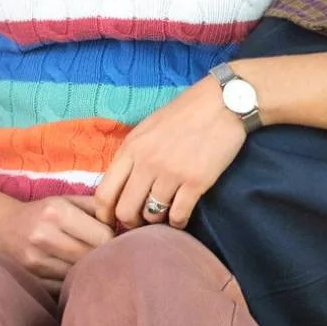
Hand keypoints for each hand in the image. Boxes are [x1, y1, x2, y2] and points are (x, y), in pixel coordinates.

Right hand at [0, 194, 113, 281]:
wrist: (1, 229)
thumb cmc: (42, 213)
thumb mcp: (66, 200)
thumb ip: (96, 207)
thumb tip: (127, 221)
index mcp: (56, 212)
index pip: (103, 236)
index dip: (113, 239)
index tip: (111, 239)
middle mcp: (44, 236)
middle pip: (93, 257)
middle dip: (104, 256)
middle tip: (108, 254)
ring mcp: (36, 262)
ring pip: (81, 275)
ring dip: (90, 271)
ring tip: (92, 264)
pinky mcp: (33, 281)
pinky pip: (67, 288)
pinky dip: (75, 283)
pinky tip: (76, 275)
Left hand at [93, 77, 246, 231]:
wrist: (222, 103)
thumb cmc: (184, 113)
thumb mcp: (147, 128)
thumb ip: (132, 155)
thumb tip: (120, 186)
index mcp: (131, 148)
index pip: (104, 193)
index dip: (104, 215)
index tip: (110, 222)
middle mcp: (147, 162)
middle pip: (125, 211)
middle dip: (130, 222)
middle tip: (140, 222)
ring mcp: (171, 173)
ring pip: (152, 215)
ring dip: (156, 221)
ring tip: (163, 214)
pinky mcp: (196, 182)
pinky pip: (179, 216)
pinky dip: (178, 222)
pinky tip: (180, 217)